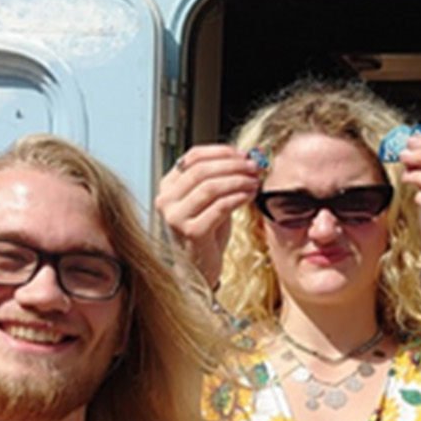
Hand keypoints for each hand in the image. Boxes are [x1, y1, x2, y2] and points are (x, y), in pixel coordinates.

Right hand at [154, 144, 261, 287]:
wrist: (199, 269)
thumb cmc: (206, 233)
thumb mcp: (209, 200)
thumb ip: (219, 178)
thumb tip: (245, 158)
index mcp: (168, 187)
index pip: (192, 157)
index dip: (220, 151)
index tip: (242, 154)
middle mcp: (166, 200)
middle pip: (202, 170)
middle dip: (232, 165)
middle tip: (253, 166)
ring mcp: (176, 217)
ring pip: (210, 186)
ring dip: (237, 180)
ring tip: (253, 181)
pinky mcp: (191, 232)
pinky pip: (219, 207)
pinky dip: (238, 198)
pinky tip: (249, 196)